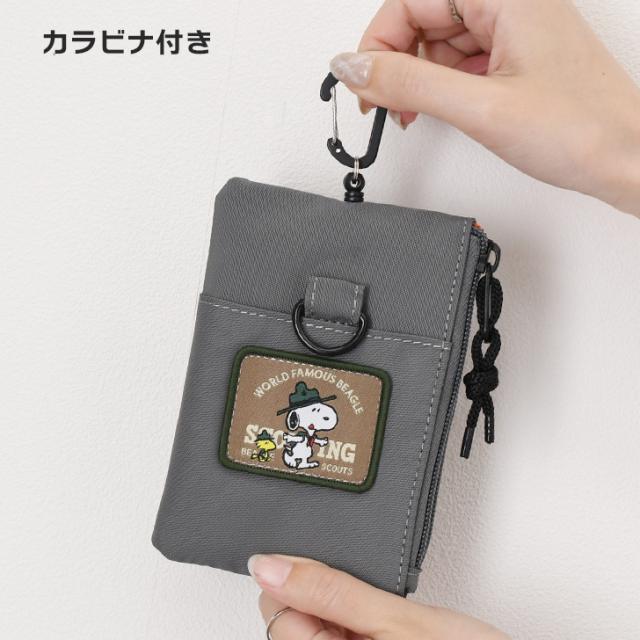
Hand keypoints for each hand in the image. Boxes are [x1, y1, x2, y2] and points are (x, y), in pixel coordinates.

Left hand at [250, 554, 508, 638]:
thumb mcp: (397, 620)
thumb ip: (330, 592)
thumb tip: (267, 566)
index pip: (277, 617)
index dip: (299, 584)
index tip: (329, 568)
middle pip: (290, 619)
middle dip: (316, 594)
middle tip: (360, 589)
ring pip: (315, 619)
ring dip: (335, 600)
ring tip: (372, 598)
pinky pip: (339, 624)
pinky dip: (349, 609)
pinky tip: (373, 608)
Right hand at [329, 0, 639, 217]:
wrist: (626, 161)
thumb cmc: (580, 129)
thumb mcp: (479, 107)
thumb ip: (409, 83)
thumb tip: (353, 67)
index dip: (379, 40)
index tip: (363, 81)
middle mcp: (509, 4)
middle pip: (423, 17)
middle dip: (396, 61)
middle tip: (382, 104)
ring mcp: (513, 32)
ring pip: (439, 42)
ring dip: (416, 78)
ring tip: (412, 114)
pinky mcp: (515, 60)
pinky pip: (460, 63)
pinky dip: (440, 87)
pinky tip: (436, 111)